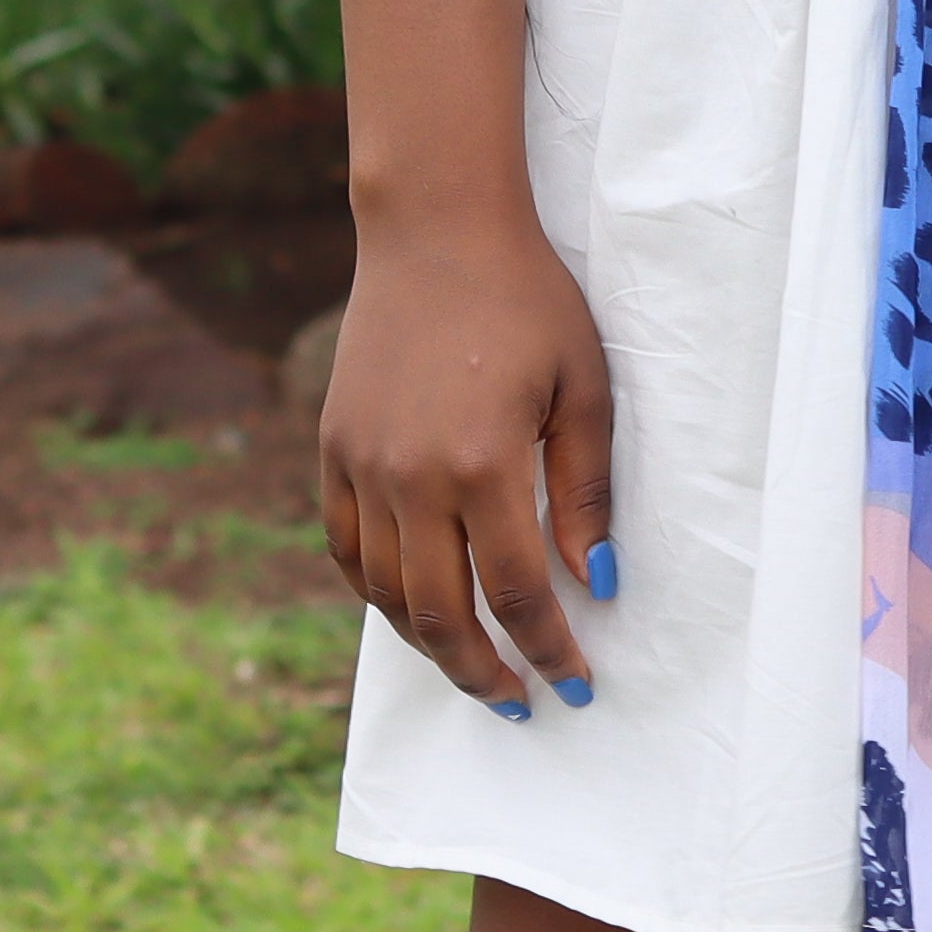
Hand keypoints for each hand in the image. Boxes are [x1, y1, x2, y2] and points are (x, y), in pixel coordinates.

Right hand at [315, 207, 614, 718]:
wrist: (435, 229)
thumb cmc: (527, 299)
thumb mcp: (581, 387)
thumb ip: (584, 491)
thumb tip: (597, 582)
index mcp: (482, 464)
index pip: (515, 594)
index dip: (547, 650)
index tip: (575, 686)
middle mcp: (411, 477)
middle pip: (441, 615)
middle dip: (485, 672)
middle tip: (520, 702)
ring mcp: (362, 465)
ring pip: (386, 594)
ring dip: (430, 644)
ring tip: (473, 666)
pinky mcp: (333, 448)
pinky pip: (346, 548)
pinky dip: (377, 592)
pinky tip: (412, 607)